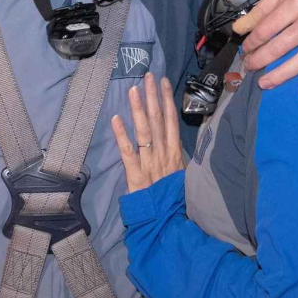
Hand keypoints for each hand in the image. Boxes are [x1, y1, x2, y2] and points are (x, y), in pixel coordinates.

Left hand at [110, 72, 186, 192]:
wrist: (169, 222)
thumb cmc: (174, 199)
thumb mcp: (182, 175)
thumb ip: (177, 158)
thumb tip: (174, 143)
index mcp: (175, 153)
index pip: (171, 121)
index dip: (167, 100)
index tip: (163, 82)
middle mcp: (164, 154)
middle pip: (157, 120)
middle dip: (153, 96)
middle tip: (148, 75)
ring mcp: (150, 163)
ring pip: (144, 131)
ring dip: (138, 109)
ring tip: (133, 89)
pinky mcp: (136, 175)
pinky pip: (128, 152)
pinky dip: (121, 135)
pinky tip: (115, 119)